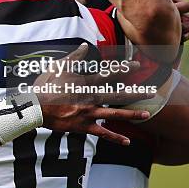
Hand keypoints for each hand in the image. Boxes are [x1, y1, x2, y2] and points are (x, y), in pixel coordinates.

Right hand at [35, 44, 151, 144]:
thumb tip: (85, 46)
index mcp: (86, 82)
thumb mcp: (59, 67)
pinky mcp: (84, 126)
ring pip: (115, 114)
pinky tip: (127, 141)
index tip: (138, 66)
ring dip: (132, 114)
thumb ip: (74, 57)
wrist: (36, 107)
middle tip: (152, 92)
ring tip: (147, 114)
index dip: (125, 69)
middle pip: (119, 94)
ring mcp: (89, 113)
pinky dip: (114, 137)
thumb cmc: (46, 86)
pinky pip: (102, 133)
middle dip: (137, 92)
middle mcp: (91, 97)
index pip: (110, 74)